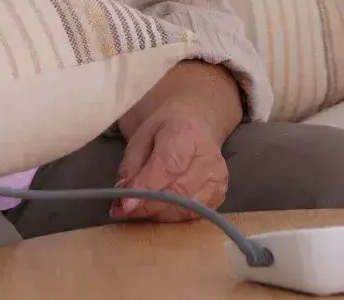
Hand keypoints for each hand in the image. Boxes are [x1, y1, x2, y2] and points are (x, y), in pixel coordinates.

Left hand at [111, 104, 229, 222]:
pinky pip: (194, 215)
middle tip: (125, 210)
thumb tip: (123, 193)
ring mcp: (218, 179)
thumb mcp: (140, 138)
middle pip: (178, 191)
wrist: (196, 126)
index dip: (146, 187)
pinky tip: (158, 210)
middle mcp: (208, 158)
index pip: (168, 166)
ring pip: (186, 208)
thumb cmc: (164, 131)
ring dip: (158, 214)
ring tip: (139, 210)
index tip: (126, 204)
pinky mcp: (220, 195)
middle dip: (148, 205)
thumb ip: (131, 166)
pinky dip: (172, 216)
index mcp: (186, 134)